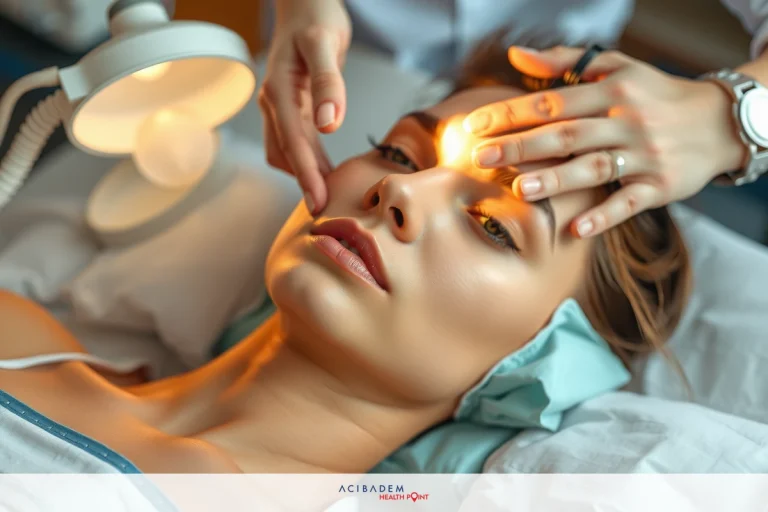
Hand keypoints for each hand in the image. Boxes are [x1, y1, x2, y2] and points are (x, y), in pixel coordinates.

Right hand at [258, 0, 350, 213]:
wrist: (304, 3)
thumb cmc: (315, 17)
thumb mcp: (324, 43)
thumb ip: (328, 82)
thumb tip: (330, 124)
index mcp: (279, 90)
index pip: (294, 142)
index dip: (307, 175)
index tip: (319, 202)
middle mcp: (274, 102)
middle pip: (286, 153)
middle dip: (304, 182)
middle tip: (325, 211)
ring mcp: (279, 106)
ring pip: (287, 151)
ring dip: (304, 173)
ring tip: (328, 196)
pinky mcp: (290, 107)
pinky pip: (294, 142)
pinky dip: (307, 160)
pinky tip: (326, 171)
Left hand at [463, 47, 747, 236]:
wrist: (719, 121)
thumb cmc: (654, 94)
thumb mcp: (617, 67)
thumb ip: (565, 62)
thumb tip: (516, 57)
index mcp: (611, 91)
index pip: (552, 103)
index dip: (511, 113)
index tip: (474, 126)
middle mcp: (627, 121)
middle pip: (566, 134)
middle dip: (520, 145)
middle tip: (480, 157)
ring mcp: (644, 155)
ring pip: (594, 168)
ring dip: (557, 179)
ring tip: (519, 189)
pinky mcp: (661, 186)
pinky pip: (629, 203)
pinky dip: (604, 216)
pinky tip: (576, 230)